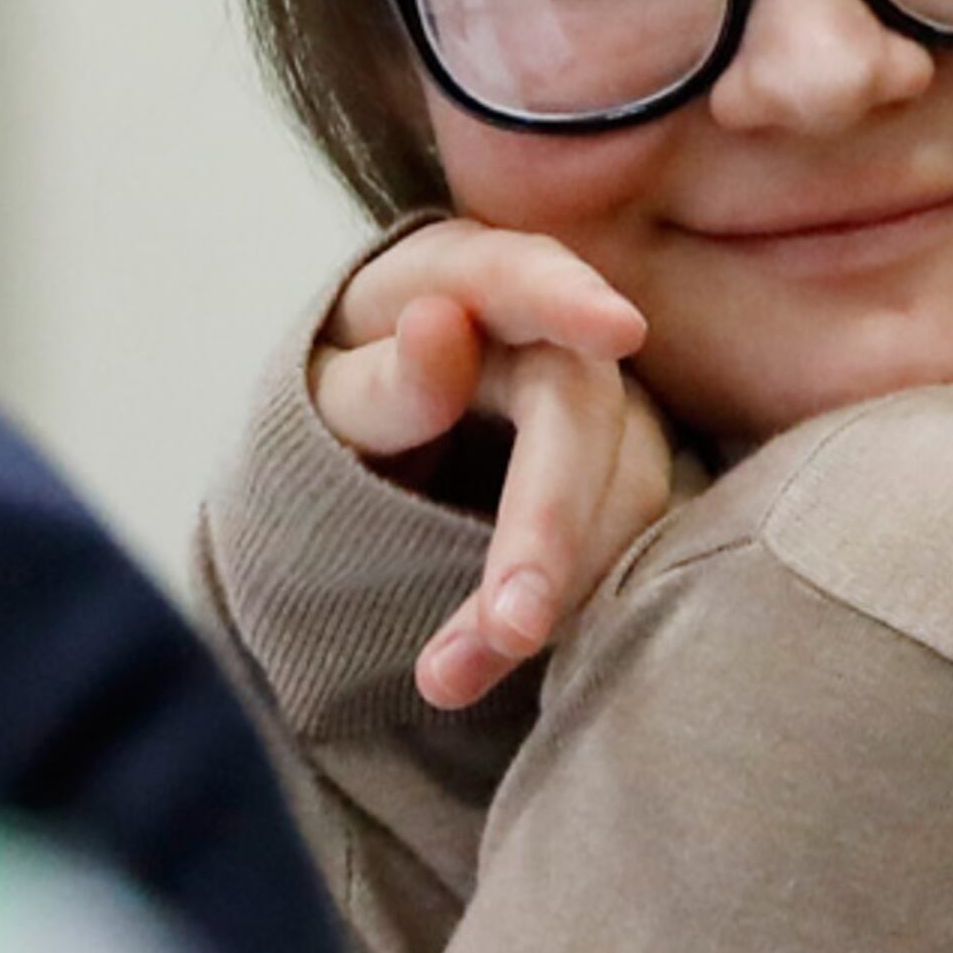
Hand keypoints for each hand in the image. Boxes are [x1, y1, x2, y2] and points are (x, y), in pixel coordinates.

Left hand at [310, 221, 673, 710]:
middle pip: (581, 413)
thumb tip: (443, 324)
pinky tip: (502, 657)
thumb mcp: (326, 397)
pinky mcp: (624, 476)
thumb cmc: (346, 405)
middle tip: (510, 630)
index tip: (621, 330)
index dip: (571, 301)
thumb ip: (382, 380)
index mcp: (465, 279)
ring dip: (556, 588)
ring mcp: (604, 405)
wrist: (380, 453)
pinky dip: (571, 604)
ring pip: (622, 491)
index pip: (522, 276)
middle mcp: (554, 332)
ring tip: (452, 677)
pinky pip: (625, 539)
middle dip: (550, 527)